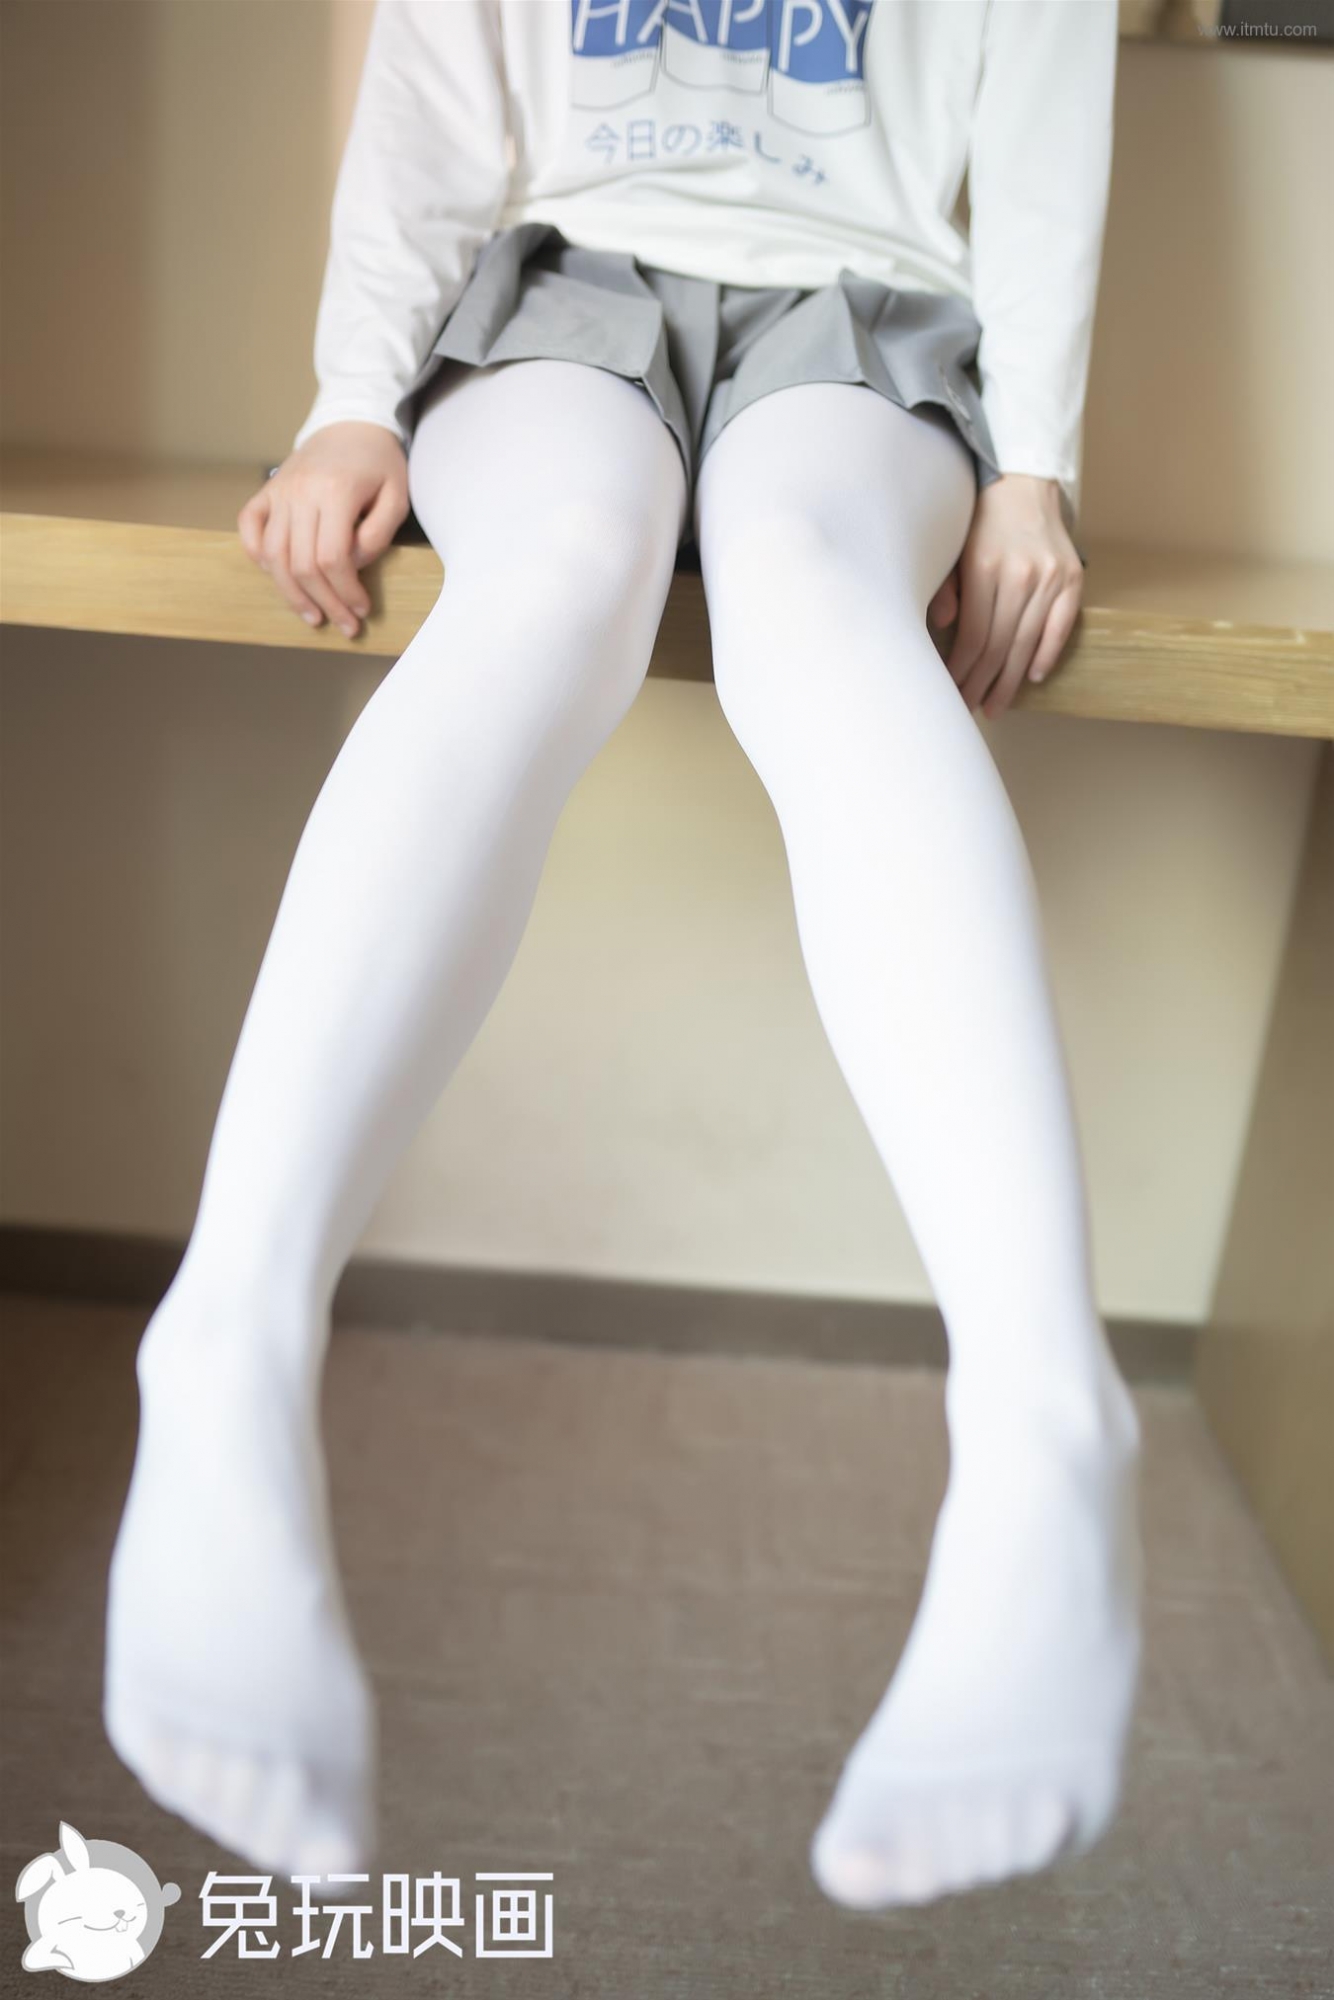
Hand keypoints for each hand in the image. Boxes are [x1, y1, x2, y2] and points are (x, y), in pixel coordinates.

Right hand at [237, 422, 409, 639]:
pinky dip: (258, 557)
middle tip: (345, 624)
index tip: (362, 609)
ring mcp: (279, 491)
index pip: (332, 558)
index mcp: (335, 491)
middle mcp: (300, 492)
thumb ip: (378, 534)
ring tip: (313, 615)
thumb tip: (352, 565)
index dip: (346, 592)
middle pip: (302, 564)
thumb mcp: (397, 495)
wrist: (351, 423)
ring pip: (274, 555)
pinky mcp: (267, 491)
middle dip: (325, 602)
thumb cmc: (379, 462)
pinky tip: (278, 578)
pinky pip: (249, 529)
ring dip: (292, 593)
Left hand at [927, 474, 1083, 718]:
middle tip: (971, 709)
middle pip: (1000, 646)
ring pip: (1028, 643)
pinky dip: (1047, 654)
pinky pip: (1061, 626)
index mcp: (986, 569)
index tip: (951, 692)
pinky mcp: (1073, 577)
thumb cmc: (980, 522)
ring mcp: (1051, 578)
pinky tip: (1032, 677)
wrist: (1024, 484)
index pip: (974, 637)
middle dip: (983, 684)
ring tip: (996, 705)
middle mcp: (1022, 576)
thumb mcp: (952, 548)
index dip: (962, 671)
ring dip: (1011, 680)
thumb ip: (946, 588)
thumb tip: (945, 628)